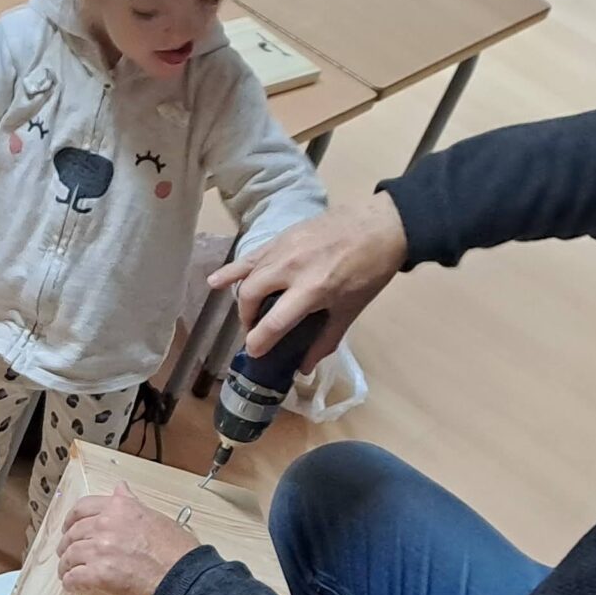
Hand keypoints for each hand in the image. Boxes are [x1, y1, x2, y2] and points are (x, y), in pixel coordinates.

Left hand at [57, 484, 200, 594]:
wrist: (183, 578)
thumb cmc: (177, 551)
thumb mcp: (154, 516)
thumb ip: (131, 504)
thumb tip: (120, 488)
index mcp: (119, 508)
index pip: (82, 507)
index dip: (71, 519)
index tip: (69, 527)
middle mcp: (105, 525)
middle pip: (73, 533)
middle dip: (66, 544)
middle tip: (66, 554)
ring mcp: (100, 550)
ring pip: (70, 555)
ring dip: (66, 565)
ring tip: (68, 573)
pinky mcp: (98, 575)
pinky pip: (73, 578)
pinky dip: (71, 583)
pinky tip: (75, 587)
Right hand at [208, 192, 407, 368]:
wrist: (381, 226)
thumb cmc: (370, 271)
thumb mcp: (351, 310)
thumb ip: (325, 340)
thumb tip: (303, 368)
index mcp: (312, 289)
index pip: (274, 322)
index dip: (258, 342)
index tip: (254, 352)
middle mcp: (291, 268)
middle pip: (251, 297)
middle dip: (248, 319)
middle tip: (258, 329)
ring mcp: (283, 248)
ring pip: (248, 276)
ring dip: (244, 298)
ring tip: (248, 312)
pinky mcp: (281, 237)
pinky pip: (250, 256)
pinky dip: (232, 270)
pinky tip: (214, 282)